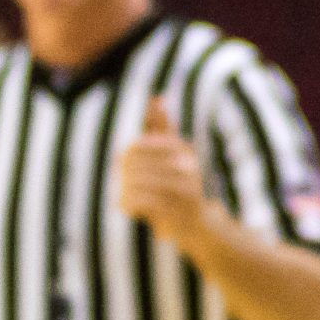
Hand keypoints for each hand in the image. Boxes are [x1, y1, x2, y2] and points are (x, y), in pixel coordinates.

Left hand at [117, 100, 210, 243]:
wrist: (197, 223)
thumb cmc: (180, 183)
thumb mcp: (174, 152)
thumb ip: (162, 125)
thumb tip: (157, 96)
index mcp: (183, 149)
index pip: (142, 144)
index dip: (128, 152)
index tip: (125, 160)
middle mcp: (187, 166)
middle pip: (138, 163)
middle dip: (125, 172)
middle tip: (121, 179)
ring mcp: (185, 189)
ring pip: (139, 183)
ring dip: (126, 189)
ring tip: (123, 193)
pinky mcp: (179, 210)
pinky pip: (143, 203)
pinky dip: (130, 204)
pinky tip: (127, 205)